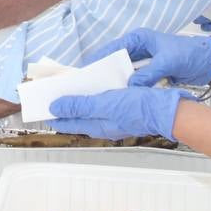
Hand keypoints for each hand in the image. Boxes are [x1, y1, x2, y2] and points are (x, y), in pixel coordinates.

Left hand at [50, 87, 194, 141]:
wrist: (170, 110)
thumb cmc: (139, 108)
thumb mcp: (105, 104)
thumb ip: (80, 106)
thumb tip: (55, 108)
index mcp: (97, 126)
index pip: (68, 122)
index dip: (53, 114)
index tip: (40, 106)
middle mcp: (104, 124)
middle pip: (78, 115)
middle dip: (64, 105)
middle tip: (52, 93)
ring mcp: (115, 118)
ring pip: (91, 109)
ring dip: (79, 99)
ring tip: (69, 86)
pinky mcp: (125, 109)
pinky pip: (104, 102)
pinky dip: (95, 94)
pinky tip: (95, 84)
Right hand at [85, 27, 210, 87]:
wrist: (210, 62)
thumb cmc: (190, 54)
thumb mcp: (168, 62)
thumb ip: (149, 73)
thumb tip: (131, 86)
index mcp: (139, 38)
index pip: (113, 48)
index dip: (99, 59)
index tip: (87, 71)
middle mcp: (139, 48)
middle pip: (115, 61)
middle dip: (105, 72)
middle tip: (91, 86)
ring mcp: (144, 61)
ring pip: (124, 71)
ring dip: (116, 81)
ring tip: (102, 93)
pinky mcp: (151, 71)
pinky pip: (134, 79)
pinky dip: (128, 86)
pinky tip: (121, 96)